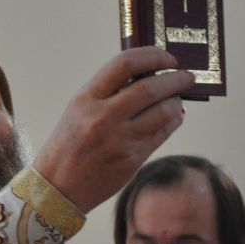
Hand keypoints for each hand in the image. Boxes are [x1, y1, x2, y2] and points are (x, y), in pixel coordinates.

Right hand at [33, 47, 193, 213]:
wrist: (58, 188)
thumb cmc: (68, 146)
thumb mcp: (78, 110)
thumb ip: (107, 92)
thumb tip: (146, 75)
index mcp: (86, 99)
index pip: (125, 64)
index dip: (152, 55)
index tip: (166, 58)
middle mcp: (103, 117)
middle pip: (151, 87)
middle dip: (176, 78)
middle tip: (186, 76)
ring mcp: (120, 139)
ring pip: (163, 111)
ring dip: (176, 101)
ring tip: (177, 99)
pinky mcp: (132, 159)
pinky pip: (162, 133)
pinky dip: (173, 121)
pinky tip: (174, 116)